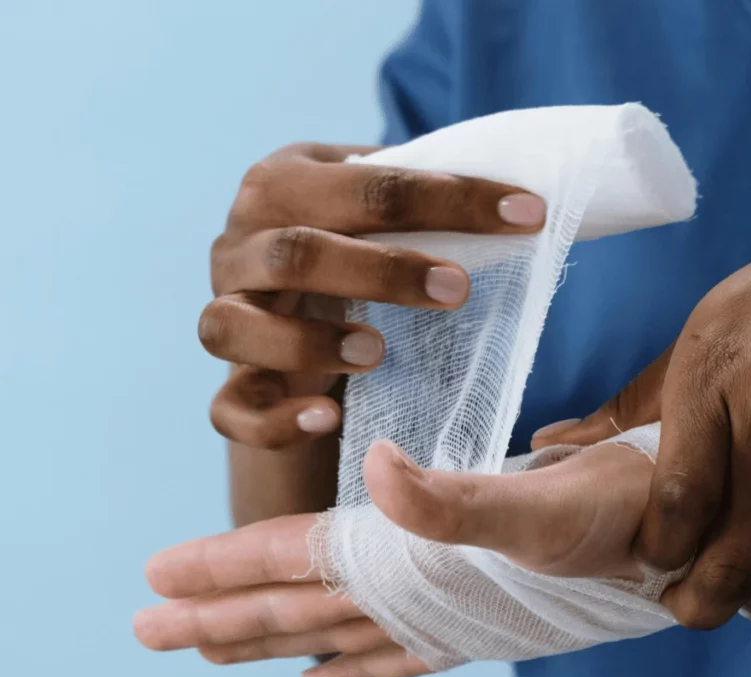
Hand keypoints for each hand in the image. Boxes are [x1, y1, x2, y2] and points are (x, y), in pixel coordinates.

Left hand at [135, 439, 655, 676]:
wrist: (674, 537)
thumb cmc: (614, 516)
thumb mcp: (539, 504)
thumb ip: (454, 501)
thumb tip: (379, 472)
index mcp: (415, 560)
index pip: (299, 560)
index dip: (227, 564)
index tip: (159, 574)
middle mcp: (415, 597)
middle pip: (296, 607)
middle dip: (218, 615)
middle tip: (145, 624)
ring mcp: (438, 612)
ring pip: (328, 632)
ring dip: (264, 638)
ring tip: (205, 647)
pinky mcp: (466, 615)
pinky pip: (388, 654)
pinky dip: (344, 668)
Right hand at [203, 142, 545, 449]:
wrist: (289, 306)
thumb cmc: (350, 246)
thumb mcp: (374, 210)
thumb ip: (421, 196)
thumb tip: (523, 200)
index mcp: (283, 183)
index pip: (367, 184)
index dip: (452, 199)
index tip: (526, 215)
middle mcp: (238, 244)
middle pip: (294, 252)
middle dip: (382, 270)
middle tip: (457, 291)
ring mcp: (223, 313)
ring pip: (232, 327)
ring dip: (308, 342)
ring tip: (377, 353)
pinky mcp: (227, 382)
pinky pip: (229, 408)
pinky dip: (273, 418)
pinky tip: (327, 419)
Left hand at [533, 176, 750, 626]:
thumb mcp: (709, 324)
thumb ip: (636, 398)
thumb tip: (552, 439)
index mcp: (710, 371)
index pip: (676, 496)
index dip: (661, 552)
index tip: (654, 565)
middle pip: (731, 543)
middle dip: (704, 597)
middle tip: (691, 609)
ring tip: (742, 596)